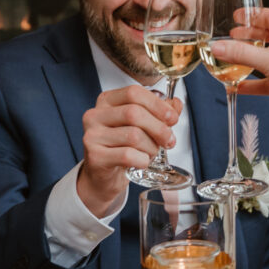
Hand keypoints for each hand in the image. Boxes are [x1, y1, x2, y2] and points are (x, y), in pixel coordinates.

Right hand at [78, 85, 182, 216]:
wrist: (103, 175)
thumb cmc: (122, 146)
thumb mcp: (141, 126)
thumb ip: (159, 113)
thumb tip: (176, 105)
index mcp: (107, 101)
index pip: (134, 93)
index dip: (158, 105)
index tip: (172, 118)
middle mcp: (95, 115)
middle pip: (134, 113)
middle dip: (159, 128)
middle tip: (169, 140)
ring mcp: (92, 136)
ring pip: (133, 136)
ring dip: (151, 147)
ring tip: (151, 153)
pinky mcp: (94, 157)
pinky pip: (128, 155)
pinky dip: (142, 160)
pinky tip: (141, 162)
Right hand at [213, 8, 268, 127]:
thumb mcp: (267, 60)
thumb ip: (239, 53)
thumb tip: (218, 47)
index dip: (252, 15)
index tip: (238, 16)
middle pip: (267, 37)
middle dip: (249, 37)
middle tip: (233, 37)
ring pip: (267, 59)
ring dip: (250, 60)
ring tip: (233, 59)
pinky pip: (268, 81)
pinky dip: (253, 83)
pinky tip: (240, 87)